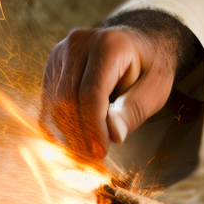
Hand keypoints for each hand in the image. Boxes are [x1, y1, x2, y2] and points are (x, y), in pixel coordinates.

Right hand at [40, 26, 176, 162]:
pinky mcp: (52, 65)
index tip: (99, 153)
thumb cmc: (148, 67)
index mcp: (108, 45)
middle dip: (78, 133)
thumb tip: (113, 136)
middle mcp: (79, 43)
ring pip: (54, 102)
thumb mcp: (155, 89)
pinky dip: (59, 123)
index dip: (92, 127)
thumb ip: (134, 110)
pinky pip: (49, 101)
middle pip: (67, 98)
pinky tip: (73, 138)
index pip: (91, 93)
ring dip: (67, 132)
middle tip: (92, 159)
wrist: (137, 44)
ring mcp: (61, 53)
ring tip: (85, 151)